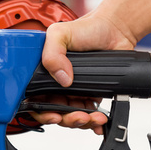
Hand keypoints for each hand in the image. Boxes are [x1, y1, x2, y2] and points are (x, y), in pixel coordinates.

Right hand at [29, 12, 136, 131]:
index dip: (42, 111)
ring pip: (71, 115)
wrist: (115, 30)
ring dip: (81, 121)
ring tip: (93, 117)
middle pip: (53, 111)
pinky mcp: (90, 93)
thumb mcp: (60, 33)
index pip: (34, 98)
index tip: (54, 115)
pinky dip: (93, 121)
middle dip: (66, 119)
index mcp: (44, 71)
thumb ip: (52, 53)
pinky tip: (98, 120)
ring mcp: (73, 90)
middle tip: (78, 116)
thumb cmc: (87, 28)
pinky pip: (88, 113)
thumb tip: (61, 78)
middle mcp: (56, 82)